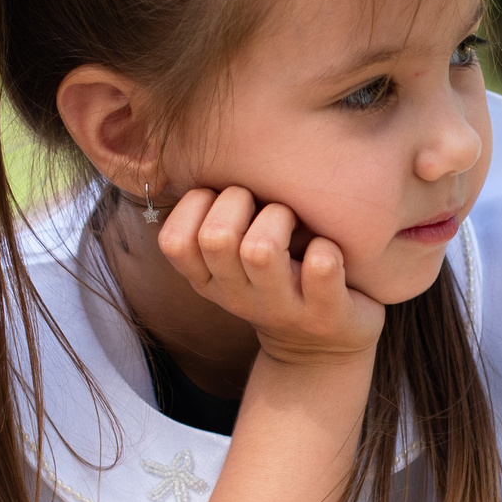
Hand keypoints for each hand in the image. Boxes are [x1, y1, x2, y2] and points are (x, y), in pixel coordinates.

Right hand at [157, 186, 382, 366]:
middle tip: (264, 204)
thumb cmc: (275, 282)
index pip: (173, 241)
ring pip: (261, 250)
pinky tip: (328, 248)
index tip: (224, 199)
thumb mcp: (232, 264)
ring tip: (297, 222)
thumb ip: (214, 221)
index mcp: (208, 281)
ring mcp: (281, 308)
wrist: (320, 349)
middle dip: (240, 201)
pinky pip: (320, 268)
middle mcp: (238, 297)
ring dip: (281, 219)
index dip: (196, 205)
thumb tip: (202, 152)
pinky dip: (325, 249)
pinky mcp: (325, 314)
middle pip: (216, 237)